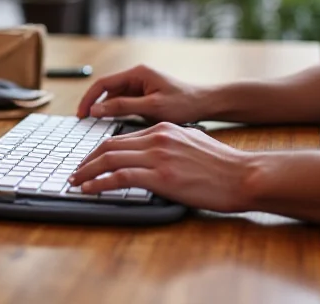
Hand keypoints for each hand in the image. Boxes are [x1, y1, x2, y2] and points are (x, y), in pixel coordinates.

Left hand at [67, 123, 253, 212]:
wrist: (243, 175)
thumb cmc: (222, 165)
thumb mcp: (192, 142)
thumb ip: (170, 143)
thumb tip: (154, 153)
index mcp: (163, 129)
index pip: (121, 138)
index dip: (100, 151)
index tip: (89, 162)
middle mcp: (157, 138)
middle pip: (109, 145)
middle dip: (87, 160)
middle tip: (75, 173)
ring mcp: (158, 156)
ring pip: (110, 159)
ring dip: (87, 172)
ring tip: (76, 182)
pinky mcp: (161, 176)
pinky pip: (120, 177)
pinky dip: (100, 183)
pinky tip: (90, 190)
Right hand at [76, 65, 204, 123]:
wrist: (206, 105)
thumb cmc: (184, 104)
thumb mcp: (152, 107)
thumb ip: (122, 107)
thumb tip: (96, 110)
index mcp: (137, 73)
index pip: (103, 83)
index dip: (89, 98)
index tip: (81, 114)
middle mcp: (137, 77)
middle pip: (107, 91)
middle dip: (95, 105)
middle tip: (85, 122)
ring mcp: (140, 87)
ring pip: (115, 99)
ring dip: (106, 111)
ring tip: (97, 126)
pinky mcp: (145, 97)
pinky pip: (125, 104)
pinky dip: (118, 114)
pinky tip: (115, 126)